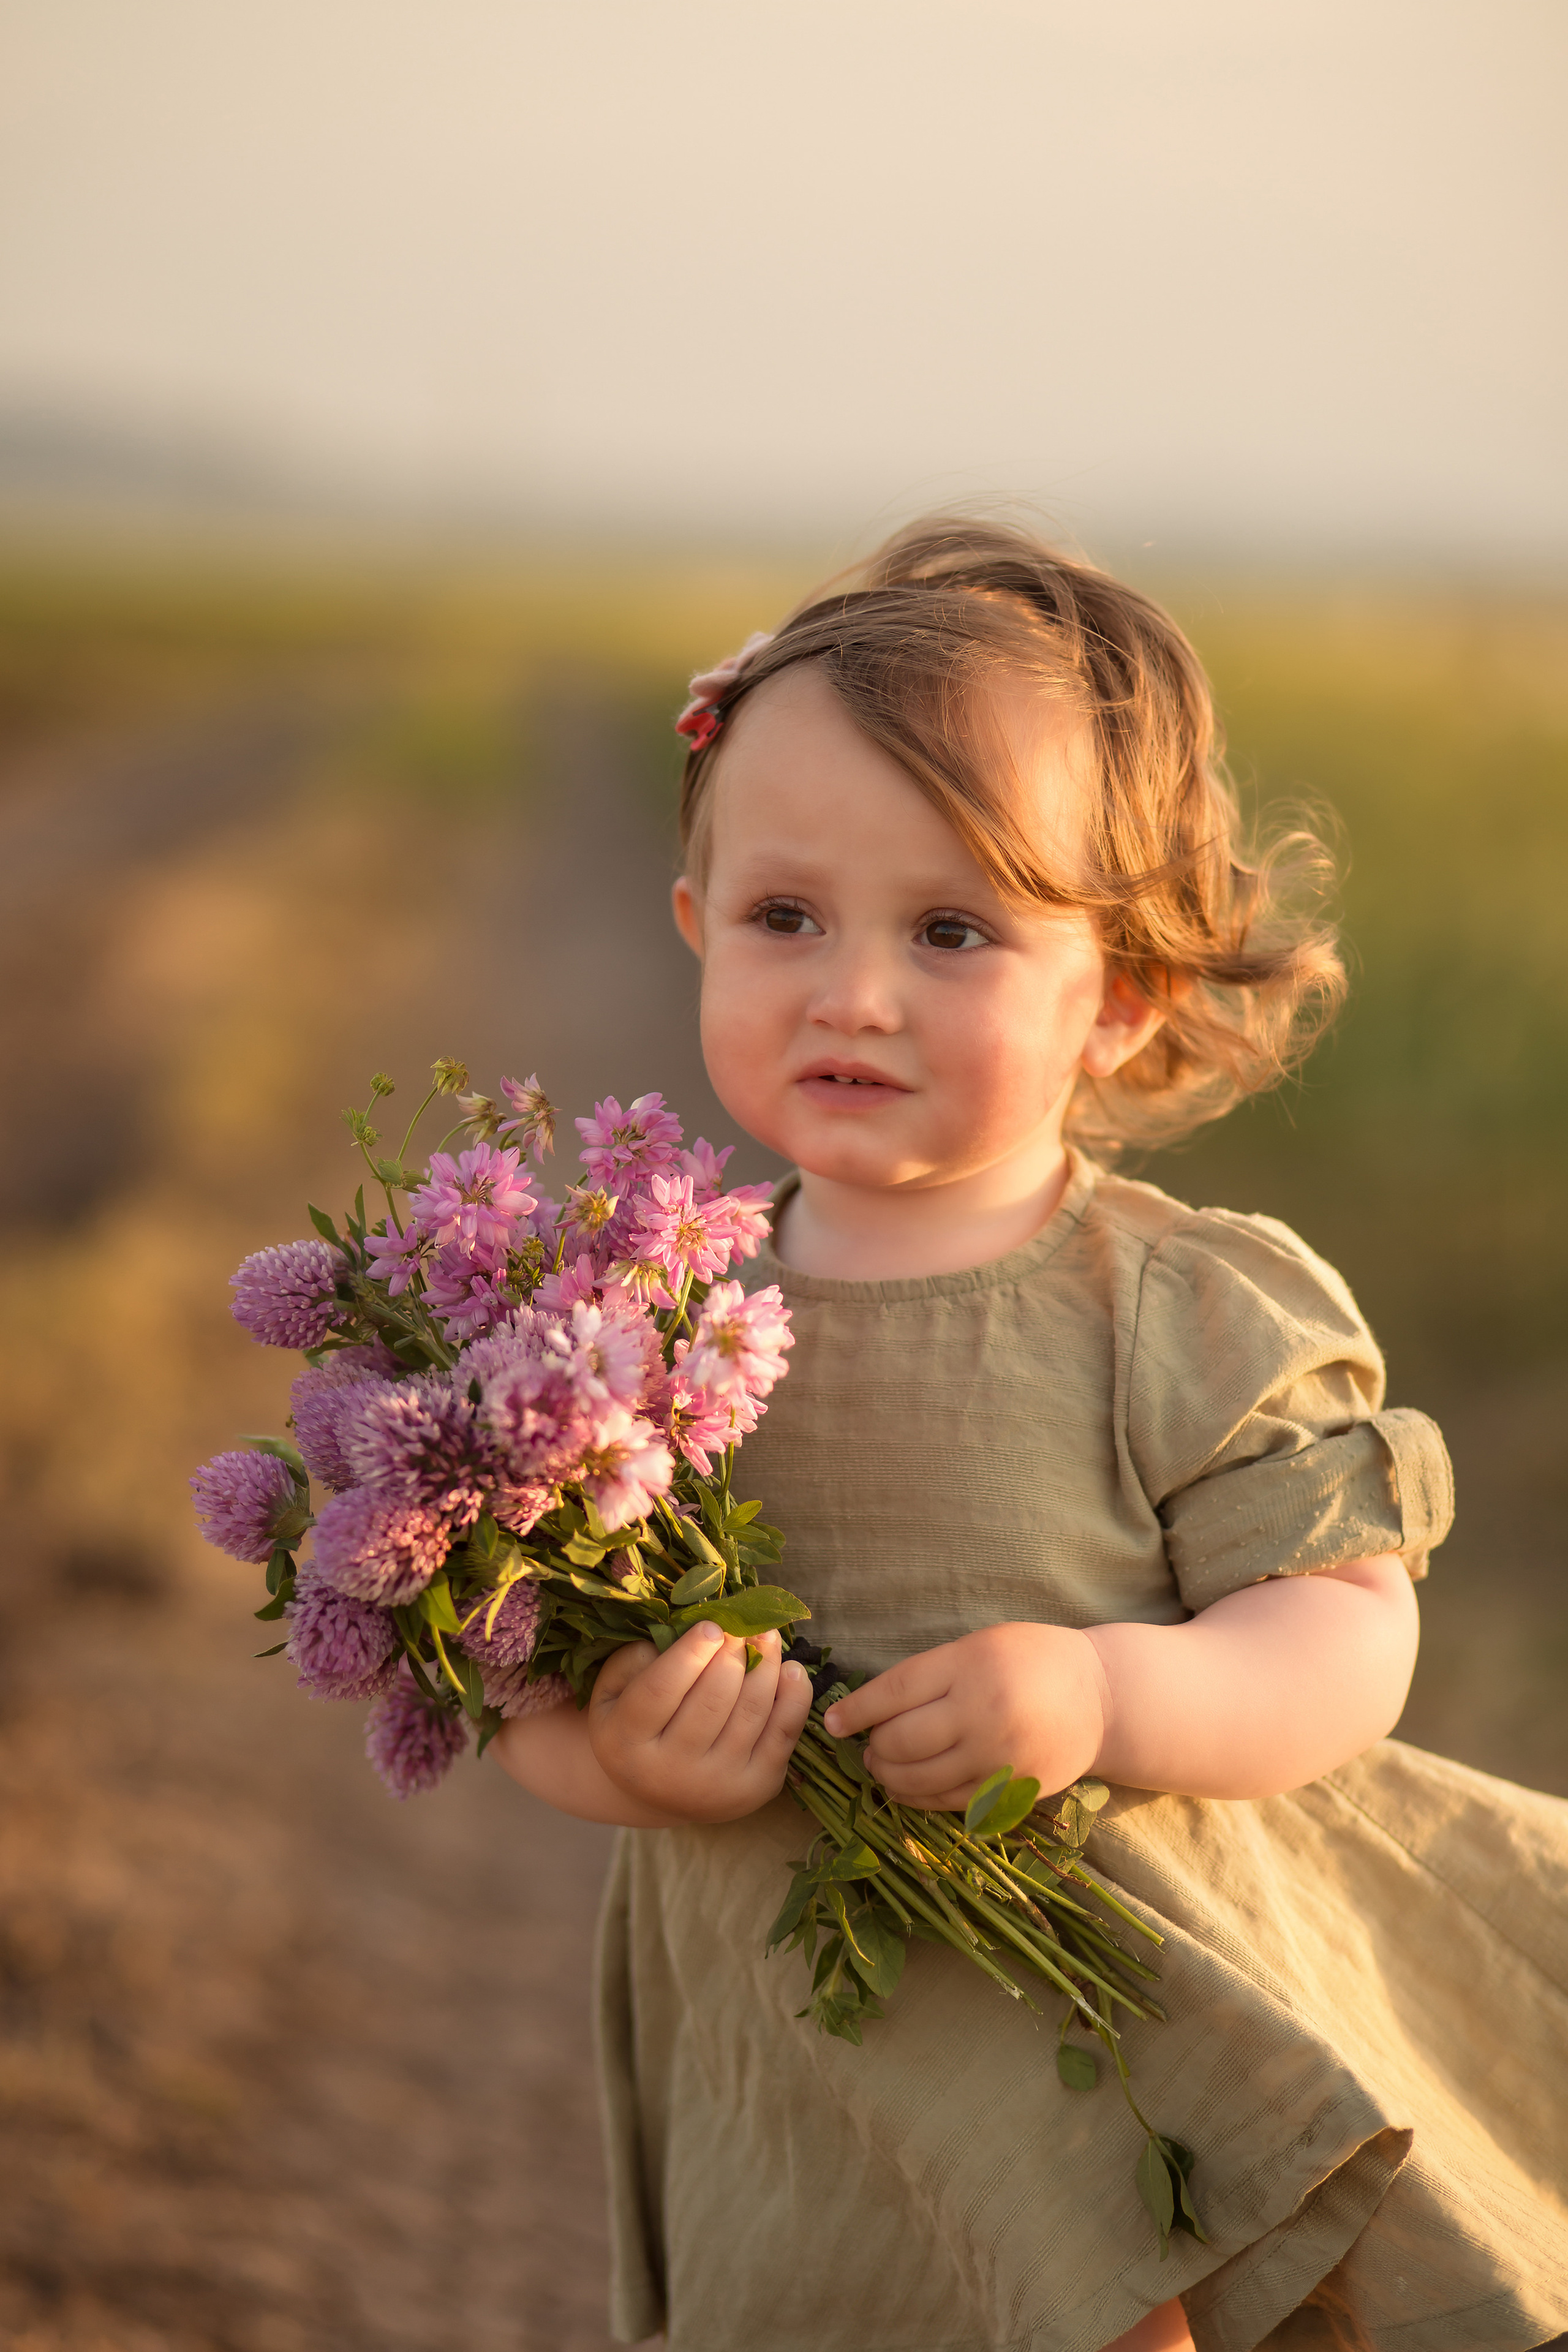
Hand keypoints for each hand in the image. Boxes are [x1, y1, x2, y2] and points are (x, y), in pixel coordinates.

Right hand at [588, 1621, 814, 1823]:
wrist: (660, 1793)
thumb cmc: (636, 1727)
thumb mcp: (613, 1693)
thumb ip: (633, 1660)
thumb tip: (684, 1634)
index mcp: (626, 1742)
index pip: (661, 1690)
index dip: (689, 1653)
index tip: (712, 1625)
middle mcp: (671, 1771)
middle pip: (712, 1700)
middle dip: (733, 1653)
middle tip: (742, 1626)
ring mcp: (718, 1784)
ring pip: (751, 1711)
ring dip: (766, 1665)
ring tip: (767, 1636)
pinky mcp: (757, 1788)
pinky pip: (784, 1734)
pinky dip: (795, 1696)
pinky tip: (790, 1670)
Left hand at [820, 1622, 1107, 1809]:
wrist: (1101, 1699)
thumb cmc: (1032, 1660)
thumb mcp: (981, 1645)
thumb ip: (932, 1673)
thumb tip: (873, 1707)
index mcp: (970, 1665)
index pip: (894, 1692)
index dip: (856, 1711)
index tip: (832, 1723)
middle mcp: (982, 1712)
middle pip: (901, 1741)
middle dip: (873, 1747)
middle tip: (867, 1746)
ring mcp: (997, 1757)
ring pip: (920, 1778)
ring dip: (889, 1776)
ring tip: (881, 1767)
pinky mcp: (1010, 1790)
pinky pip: (949, 1802)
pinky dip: (919, 1797)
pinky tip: (908, 1788)